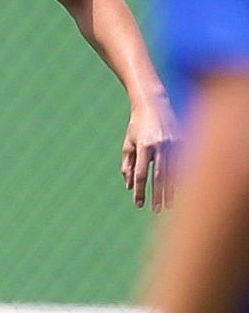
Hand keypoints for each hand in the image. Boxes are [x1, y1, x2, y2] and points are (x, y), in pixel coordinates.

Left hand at [121, 95, 178, 210]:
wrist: (154, 102)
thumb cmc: (137, 126)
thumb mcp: (128, 144)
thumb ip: (128, 165)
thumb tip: (130, 186)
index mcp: (144, 146)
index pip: (142, 174)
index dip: (140, 190)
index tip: (138, 204)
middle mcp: (161, 144)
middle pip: (160, 176)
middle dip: (158, 195)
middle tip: (157, 210)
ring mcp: (175, 142)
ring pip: (174, 171)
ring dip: (172, 190)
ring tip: (169, 205)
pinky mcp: (184, 140)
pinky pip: (183, 163)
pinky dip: (181, 178)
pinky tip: (180, 189)